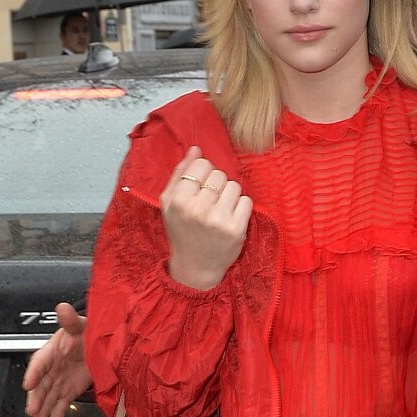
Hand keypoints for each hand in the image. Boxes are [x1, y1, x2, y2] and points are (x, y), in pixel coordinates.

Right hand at [23, 302, 91, 416]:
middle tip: (32, 410)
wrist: (99, 344)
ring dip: (43, 411)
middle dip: (36, 399)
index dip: (33, 373)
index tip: (28, 384)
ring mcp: (60, 381)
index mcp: (51, 351)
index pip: (39, 363)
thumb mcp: (79, 325)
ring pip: (48, 398)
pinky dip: (58, 416)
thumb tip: (62, 308)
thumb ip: (70, 320)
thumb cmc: (85, 332)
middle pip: (40, 385)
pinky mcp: (69, 391)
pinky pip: (61, 405)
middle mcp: (52, 368)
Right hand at [161, 144, 252, 290]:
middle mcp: (198, 208)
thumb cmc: (182, 231)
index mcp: (178, 199)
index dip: (203, 174)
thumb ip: (180, 174)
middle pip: (219, 174)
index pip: (201, 165)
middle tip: (210, 203)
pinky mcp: (236, 229)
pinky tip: (231, 218)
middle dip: (217, 185)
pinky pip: (247, 201)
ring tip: (220, 210)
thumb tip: (196, 149)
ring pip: (234, 186)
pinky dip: (241, 207)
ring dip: (230, 195)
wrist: (195, 267)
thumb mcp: (170, 203)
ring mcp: (218, 219)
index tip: (200, 189)